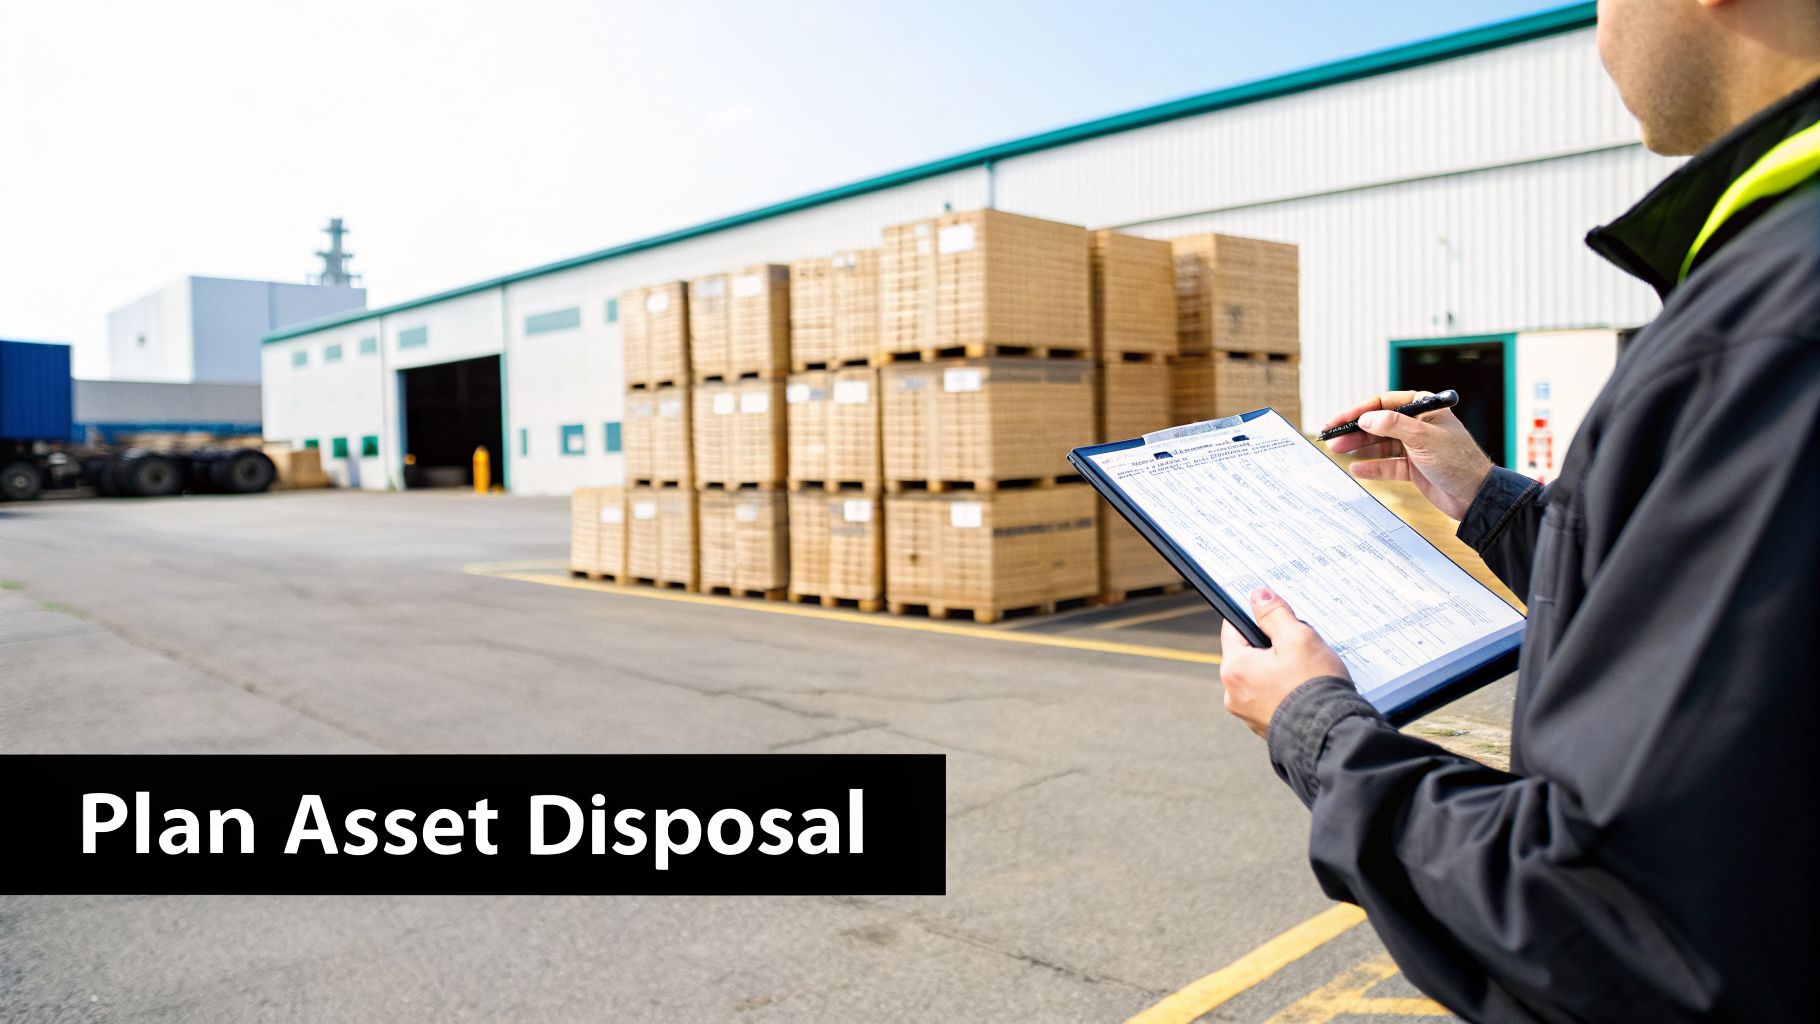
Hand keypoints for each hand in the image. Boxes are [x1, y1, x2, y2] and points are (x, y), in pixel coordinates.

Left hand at [1219, 588, 1348, 737]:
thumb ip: (1275, 614)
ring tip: (1307, 670)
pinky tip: (1306, 690)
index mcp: (1234, 669)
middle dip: (1272, 646)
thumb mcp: (1298, 638)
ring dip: (1279, 670)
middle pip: (1249, 655)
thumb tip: (1258, 596)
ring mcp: (1248, 713)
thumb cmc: (1314, 687)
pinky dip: (1285, 691)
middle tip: (1299, 645)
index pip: (1233, 629)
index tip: (1270, 613)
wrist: (1332, 737)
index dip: (1253, 616)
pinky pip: (1271, 698)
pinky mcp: (1265, 727)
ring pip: (1261, 677)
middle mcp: (1233, 694)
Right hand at [1321, 390, 1493, 520]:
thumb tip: (1366, 418)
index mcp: (1424, 409)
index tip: (1338, 421)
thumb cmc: (1458, 461)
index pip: (1384, 403)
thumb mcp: (1423, 438)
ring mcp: (1415, 447)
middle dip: (1354, 431)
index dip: (1358, 411)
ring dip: (1359, 448)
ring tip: (1338, 451)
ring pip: (1380, 444)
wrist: (1475, 496)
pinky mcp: (1414, 467)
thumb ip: (1393, 425)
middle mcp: (1418, 425)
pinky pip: (1387, 464)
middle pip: (1378, 424)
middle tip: (1332, 439)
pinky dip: (1372, 467)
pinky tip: (1357, 468)